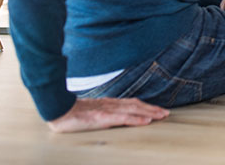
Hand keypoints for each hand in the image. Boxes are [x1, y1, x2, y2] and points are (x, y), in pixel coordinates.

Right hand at [47, 97, 168, 132]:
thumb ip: (104, 113)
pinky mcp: (102, 117)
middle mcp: (111, 104)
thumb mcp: (92, 112)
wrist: (58, 110)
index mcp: (109, 104)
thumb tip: (114, 118)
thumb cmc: (73, 113)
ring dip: (149, 112)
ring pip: (133, 110)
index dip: (146, 106)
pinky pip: (122, 118)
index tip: (158, 109)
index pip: (132, 103)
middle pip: (136, 105)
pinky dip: (136, 119)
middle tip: (166, 113)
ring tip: (161, 115)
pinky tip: (146, 121)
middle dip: (152, 108)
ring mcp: (107, 110)